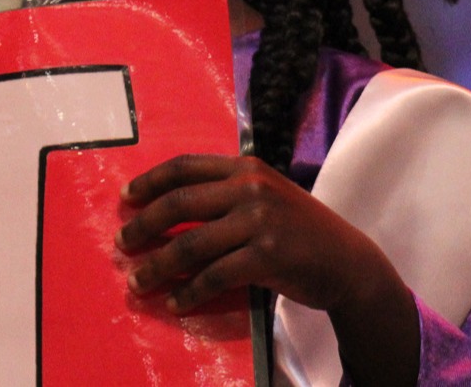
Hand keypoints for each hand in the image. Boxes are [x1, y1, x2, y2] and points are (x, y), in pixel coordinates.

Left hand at [119, 154, 417, 384]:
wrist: (348, 263)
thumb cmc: (300, 230)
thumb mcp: (265, 196)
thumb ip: (225, 193)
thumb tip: (162, 208)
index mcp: (245, 168)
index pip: (184, 167)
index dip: (150, 182)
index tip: (126, 198)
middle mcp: (250, 188)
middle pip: (178, 204)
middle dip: (143, 226)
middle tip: (122, 243)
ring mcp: (259, 221)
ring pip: (189, 245)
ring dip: (156, 267)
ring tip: (137, 282)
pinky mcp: (266, 256)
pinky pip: (213, 276)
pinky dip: (189, 292)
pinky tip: (175, 303)